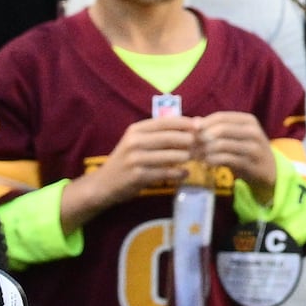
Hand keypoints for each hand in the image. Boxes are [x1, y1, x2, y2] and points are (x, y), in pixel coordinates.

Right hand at [66, 114, 200, 222]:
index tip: (201, 127)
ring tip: (194, 159)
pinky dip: (179, 173)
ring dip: (187, 158)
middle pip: (171, 137)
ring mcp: (135, 159)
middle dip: (190, 141)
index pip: (166, 121)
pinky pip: (167, 173)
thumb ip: (161, 134)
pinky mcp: (138, 176)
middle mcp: (134, 142)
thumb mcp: (138, 142)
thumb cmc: (127, 160)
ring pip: (171, 156)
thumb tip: (195, 124)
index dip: (186, 123)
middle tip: (201, 146)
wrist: (103, 184)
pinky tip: (185, 173)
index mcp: (136, 130)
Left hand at [196, 112, 275, 192]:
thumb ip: (217, 127)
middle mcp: (253, 131)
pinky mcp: (249, 163)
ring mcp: (253, 148)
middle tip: (191, 145)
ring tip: (196, 155)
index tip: (190, 131)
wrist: (269, 171)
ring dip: (204, 150)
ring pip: (221, 144)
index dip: (204, 123)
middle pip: (221, 129)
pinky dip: (212, 160)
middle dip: (202, 137)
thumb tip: (194, 120)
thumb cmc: (247, 150)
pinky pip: (225, 159)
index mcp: (249, 120)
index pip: (221, 117)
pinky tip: (206, 163)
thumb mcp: (236, 135)